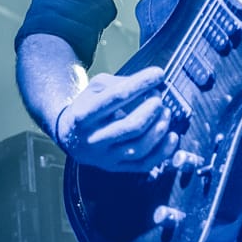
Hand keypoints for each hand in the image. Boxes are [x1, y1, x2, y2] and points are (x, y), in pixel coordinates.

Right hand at [56, 67, 178, 172]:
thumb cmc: (88, 107)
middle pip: (130, 126)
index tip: (159, 74)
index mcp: (84, 115)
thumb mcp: (95, 88)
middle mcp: (93, 139)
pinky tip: (172, 136)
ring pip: (139, 148)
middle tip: (159, 98)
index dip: (140, 84)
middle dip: (151, 109)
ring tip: (166, 113)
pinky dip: (163, 152)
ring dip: (159, 129)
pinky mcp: (116, 168)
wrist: (69, 136)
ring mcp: (105, 157)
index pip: (116, 97)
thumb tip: (153, 83)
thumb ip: (120, 83)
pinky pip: (144, 164)